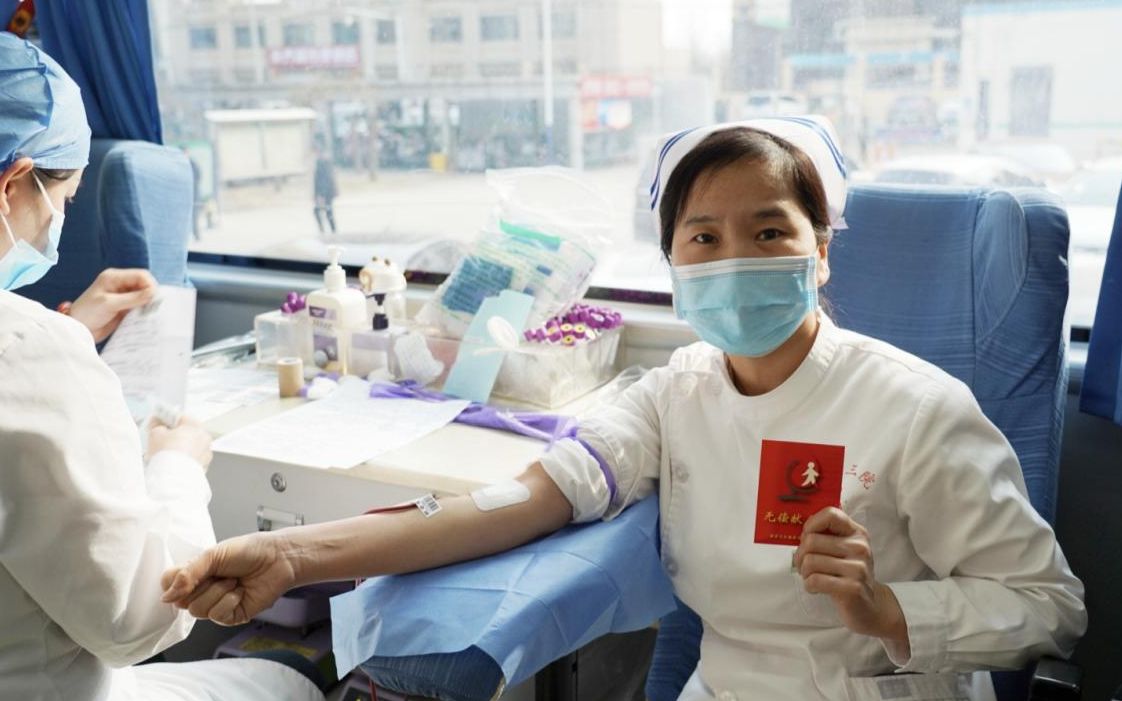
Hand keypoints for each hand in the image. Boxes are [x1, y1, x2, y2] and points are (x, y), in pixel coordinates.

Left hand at [69, 268, 156, 341]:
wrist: (78, 330)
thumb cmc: (87, 313)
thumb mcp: (110, 304)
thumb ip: (133, 298)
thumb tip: (154, 293)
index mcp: (114, 277)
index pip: (140, 275)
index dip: (150, 285)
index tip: (154, 298)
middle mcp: (120, 285)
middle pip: (144, 285)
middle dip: (151, 295)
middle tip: (153, 307)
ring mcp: (123, 297)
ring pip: (144, 296)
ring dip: (148, 304)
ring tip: (150, 313)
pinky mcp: (125, 308)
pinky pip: (140, 306)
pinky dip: (144, 311)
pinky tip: (145, 317)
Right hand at [147, 416, 212, 469]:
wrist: (171, 479)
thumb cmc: (167, 456)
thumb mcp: (155, 434)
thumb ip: (157, 425)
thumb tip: (157, 422)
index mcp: (197, 427)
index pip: (180, 417)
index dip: (166, 419)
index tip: (158, 421)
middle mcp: (205, 440)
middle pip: (187, 433)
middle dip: (173, 435)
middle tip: (159, 439)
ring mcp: (206, 455)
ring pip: (190, 447)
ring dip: (178, 448)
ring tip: (164, 454)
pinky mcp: (202, 468)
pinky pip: (191, 460)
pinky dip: (182, 460)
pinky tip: (171, 463)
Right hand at [161, 531, 296, 625]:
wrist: (278, 558)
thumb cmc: (248, 551)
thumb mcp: (213, 555)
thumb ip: (188, 574)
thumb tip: (166, 596)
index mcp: (195, 573)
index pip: (168, 585)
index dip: (174, 583)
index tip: (188, 575)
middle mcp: (202, 591)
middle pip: (182, 601)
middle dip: (203, 584)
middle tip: (221, 573)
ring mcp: (215, 605)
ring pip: (199, 610)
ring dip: (219, 592)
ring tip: (234, 581)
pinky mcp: (230, 616)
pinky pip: (218, 615)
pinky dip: (230, 600)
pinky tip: (240, 592)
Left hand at [795, 507, 908, 653]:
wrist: (870, 607)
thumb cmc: (848, 575)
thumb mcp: (843, 550)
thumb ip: (826, 536)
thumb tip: (802, 532)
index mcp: (857, 533)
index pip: (830, 514)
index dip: (811, 525)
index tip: (807, 539)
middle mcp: (860, 547)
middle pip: (811, 541)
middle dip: (799, 555)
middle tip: (804, 566)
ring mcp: (858, 568)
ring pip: (810, 561)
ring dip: (804, 572)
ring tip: (811, 578)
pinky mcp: (852, 588)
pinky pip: (815, 580)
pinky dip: (809, 585)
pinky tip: (816, 588)